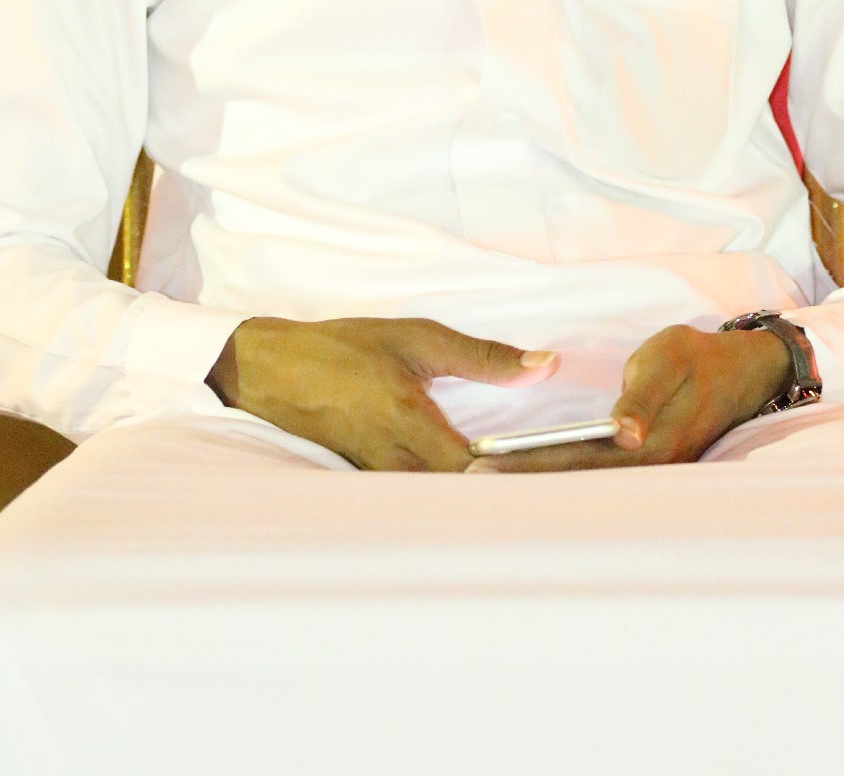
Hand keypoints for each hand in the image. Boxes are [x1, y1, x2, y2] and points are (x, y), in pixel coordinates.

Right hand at [206, 314, 558, 470]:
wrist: (272, 372)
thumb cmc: (346, 348)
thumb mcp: (417, 338)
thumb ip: (484, 356)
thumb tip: (547, 363)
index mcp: (409, 423)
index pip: (481, 469)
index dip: (524, 476)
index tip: (569, 468)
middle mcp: (397, 464)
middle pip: (472, 498)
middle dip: (519, 493)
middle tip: (570, 483)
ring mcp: (384, 483)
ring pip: (451, 506)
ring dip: (493, 498)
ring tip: (541, 487)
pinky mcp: (376, 489)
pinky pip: (427, 502)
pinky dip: (462, 498)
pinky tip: (493, 488)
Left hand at [464, 323, 792, 472]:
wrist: (740, 373)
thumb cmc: (698, 358)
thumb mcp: (670, 360)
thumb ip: (644, 396)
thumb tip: (624, 432)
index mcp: (649, 444)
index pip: (576, 461)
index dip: (529, 464)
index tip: (484, 466)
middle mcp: (645, 468)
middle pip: (573, 482)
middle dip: (520, 482)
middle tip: (464, 483)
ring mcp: (645, 472)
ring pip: (581, 485)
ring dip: (535, 485)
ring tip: (483, 484)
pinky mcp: (641, 466)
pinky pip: (593, 477)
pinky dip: (557, 478)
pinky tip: (524, 478)